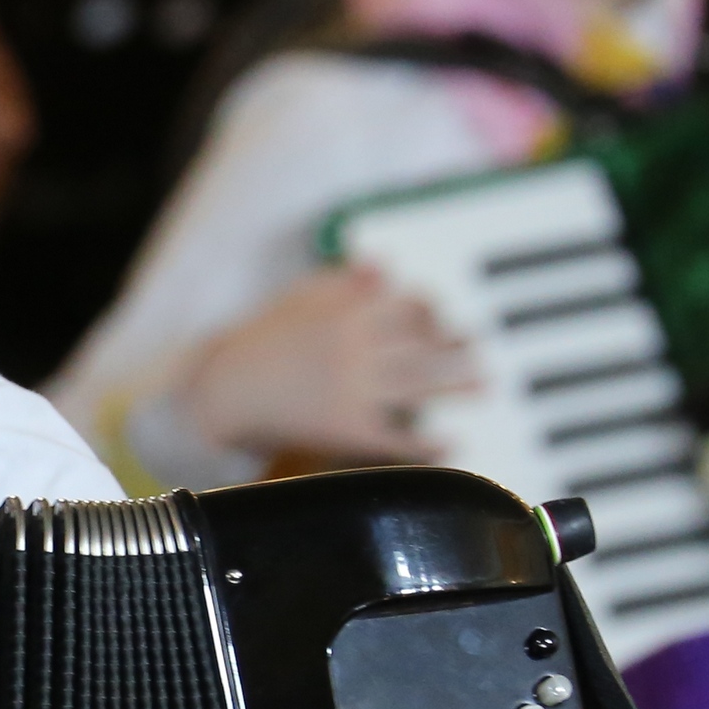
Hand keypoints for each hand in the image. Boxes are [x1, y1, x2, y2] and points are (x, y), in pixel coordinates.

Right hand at [169, 264, 472, 466]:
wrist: (223, 392)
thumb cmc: (261, 341)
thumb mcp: (298, 298)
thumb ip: (344, 282)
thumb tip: (387, 265)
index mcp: (347, 314)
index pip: (408, 306)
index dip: (434, 311)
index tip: (447, 315)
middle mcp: (356, 349)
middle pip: (423, 345)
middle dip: (458, 346)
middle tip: (483, 347)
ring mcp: (354, 390)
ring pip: (421, 386)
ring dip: (458, 387)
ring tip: (485, 386)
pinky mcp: (347, 430)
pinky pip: (398, 438)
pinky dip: (428, 443)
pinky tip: (454, 442)